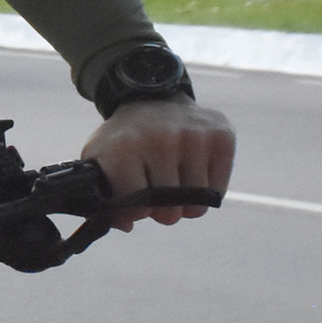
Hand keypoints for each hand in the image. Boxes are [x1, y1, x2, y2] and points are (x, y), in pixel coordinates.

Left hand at [80, 98, 234, 229]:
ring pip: (197, 205)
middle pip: (170, 212)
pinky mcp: (222, 137)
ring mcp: (194, 138)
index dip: (133, 211)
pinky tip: (192, 169)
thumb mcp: (100, 161)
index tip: (132, 198)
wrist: (152, 98)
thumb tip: (126, 224)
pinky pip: (218, 191)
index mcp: (124, 150)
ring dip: (185, 201)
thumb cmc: (125, 140)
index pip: (136, 209)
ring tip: (174, 178)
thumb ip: (102, 198)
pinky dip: (207, 190)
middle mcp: (161, 141)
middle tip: (156, 188)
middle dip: (162, 209)